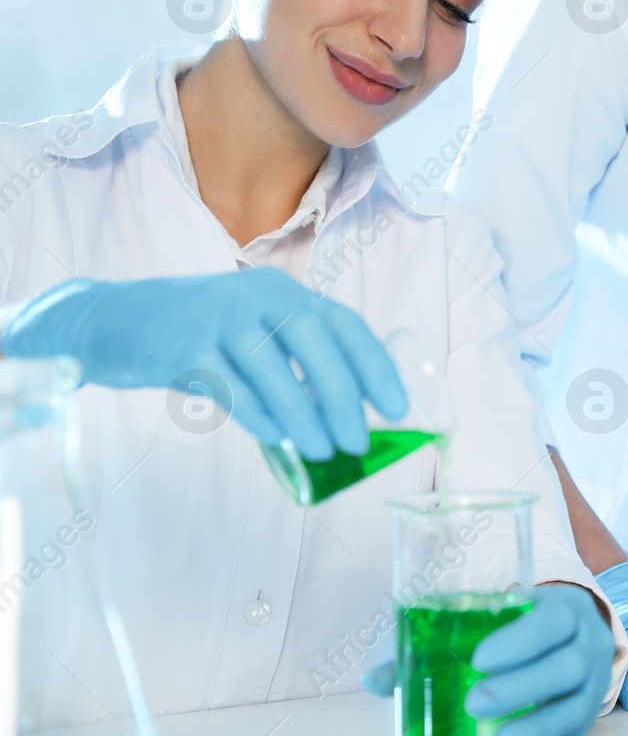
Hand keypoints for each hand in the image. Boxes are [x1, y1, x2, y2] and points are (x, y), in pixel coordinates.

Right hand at [1, 268, 404, 460]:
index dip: (375, 364)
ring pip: (271, 367)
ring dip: (302, 413)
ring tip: (323, 450)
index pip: (343, 322)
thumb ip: (295, 360)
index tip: (398, 406)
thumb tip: (346, 413)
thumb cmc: (202, 335)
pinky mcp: (181, 347)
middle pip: (313, 340)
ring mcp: (216, 318)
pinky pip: (228, 385)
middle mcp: (255, 295)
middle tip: (359, 440)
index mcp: (283, 291)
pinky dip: (256, 413)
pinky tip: (276, 437)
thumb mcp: (254, 331)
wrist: (115, 320)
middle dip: (343, 393)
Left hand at [359, 585, 614, 734]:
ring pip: (575, 705)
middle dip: (520, 686)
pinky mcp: (588, 714)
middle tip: (474, 702)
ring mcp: (594, 682)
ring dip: (532, 723)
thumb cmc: (519, 628)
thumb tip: (375, 678)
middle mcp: (589, 643)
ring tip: (491, 734)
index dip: (522, 640)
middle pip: (567, 665)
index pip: (554, 620)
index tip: (479, 658)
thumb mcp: (494, 622)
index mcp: (564, 608)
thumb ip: (438, 645)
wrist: (571, 637)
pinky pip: (572, 729)